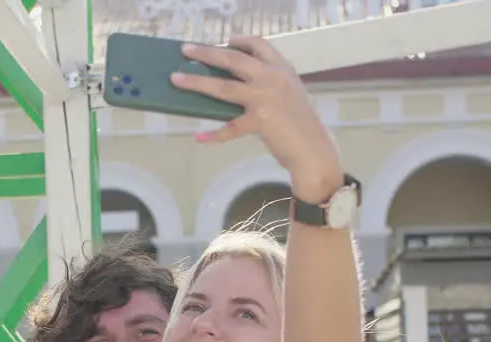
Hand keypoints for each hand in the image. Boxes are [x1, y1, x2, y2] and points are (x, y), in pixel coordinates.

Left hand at [172, 36, 342, 199]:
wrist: (314, 150)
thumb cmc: (300, 125)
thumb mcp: (289, 95)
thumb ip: (268, 84)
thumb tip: (233, 85)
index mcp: (282, 69)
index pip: (258, 45)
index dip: (239, 41)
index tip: (224, 41)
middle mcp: (273, 78)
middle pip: (233, 60)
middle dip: (206, 53)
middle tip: (186, 50)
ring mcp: (266, 98)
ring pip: (223, 87)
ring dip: (196, 82)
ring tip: (176, 79)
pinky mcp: (260, 121)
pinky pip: (229, 128)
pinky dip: (214, 135)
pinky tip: (199, 137)